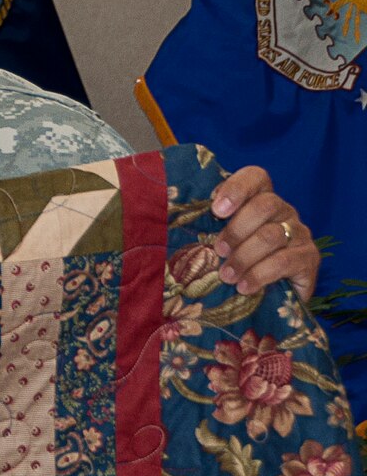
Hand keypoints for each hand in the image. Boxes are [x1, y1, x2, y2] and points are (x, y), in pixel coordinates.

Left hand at [212, 165, 319, 299]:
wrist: (271, 299)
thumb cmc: (236, 265)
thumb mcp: (218, 243)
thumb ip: (204, 228)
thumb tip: (166, 221)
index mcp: (260, 200)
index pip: (256, 177)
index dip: (237, 188)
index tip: (216, 210)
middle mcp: (283, 212)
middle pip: (265, 206)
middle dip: (236, 230)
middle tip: (219, 251)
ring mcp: (298, 233)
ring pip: (271, 236)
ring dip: (244, 257)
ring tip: (227, 276)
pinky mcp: (309, 258)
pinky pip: (285, 261)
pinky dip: (260, 275)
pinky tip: (245, 287)